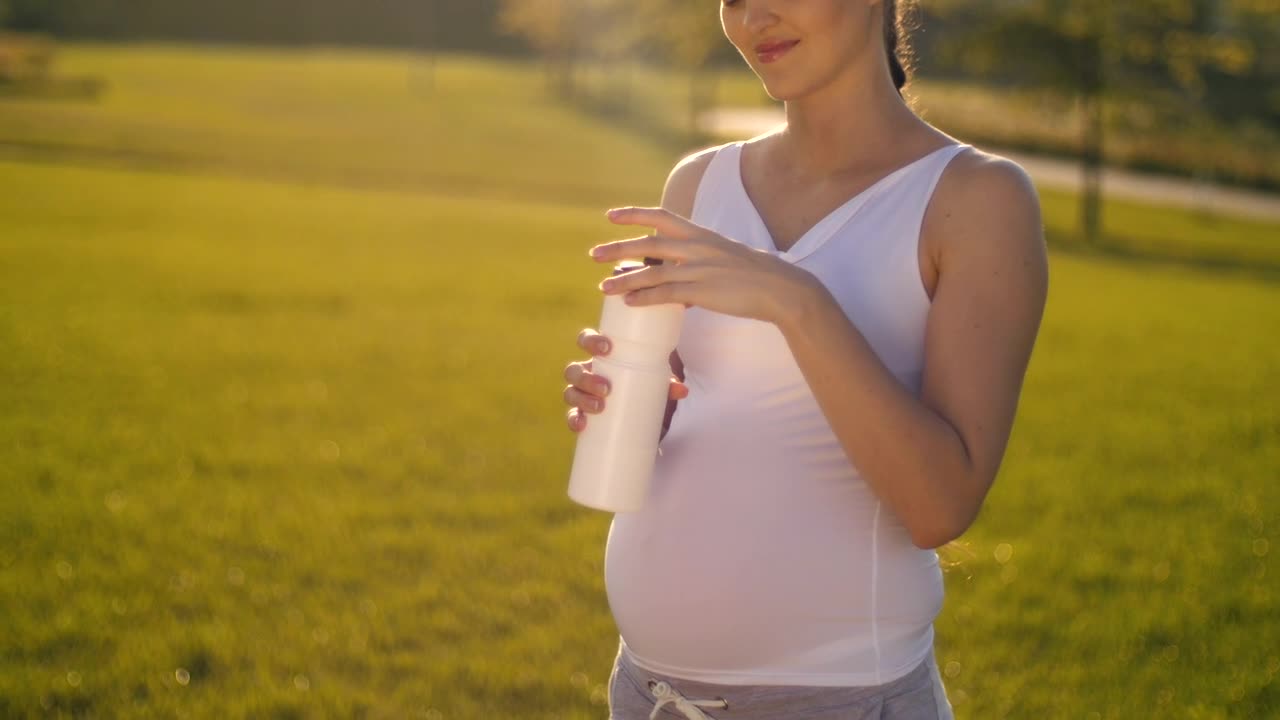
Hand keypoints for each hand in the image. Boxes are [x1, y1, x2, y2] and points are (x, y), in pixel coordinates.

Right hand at [563, 328, 689, 432]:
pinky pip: (572, 416)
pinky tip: (581, 425)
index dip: (590, 341)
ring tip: (600, 407)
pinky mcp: (584, 415)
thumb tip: (681, 390)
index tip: (606, 348)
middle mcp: (588, 373)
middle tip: (606, 388)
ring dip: (582, 398)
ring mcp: (583, 395)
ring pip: (570, 392)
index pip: (586, 341)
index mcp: (602, 358)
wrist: (643, 415)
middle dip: (587, 378)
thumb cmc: (646, 387)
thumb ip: (667, 385)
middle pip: (573, 370)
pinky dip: (574, 420)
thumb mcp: (656, 383)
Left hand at [590, 207, 823, 325]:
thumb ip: (698, 260)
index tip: (610, 216)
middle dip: (618, 248)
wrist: (780, 288)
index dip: (634, 215)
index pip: (662, 216)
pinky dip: (645, 298)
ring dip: (624, 280)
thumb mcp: (723, 256)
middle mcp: (697, 247)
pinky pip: (665, 295)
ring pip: (652, 272)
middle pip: (648, 244)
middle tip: (594, 254)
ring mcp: (699, 269)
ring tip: (603, 287)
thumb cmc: (753, 275)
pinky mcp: (703, 291)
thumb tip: (676, 279)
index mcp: (701, 234)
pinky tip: (629, 303)